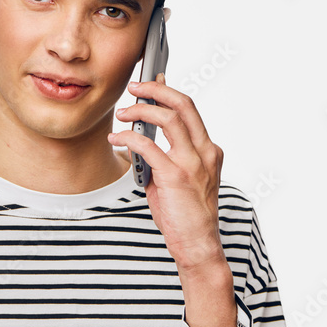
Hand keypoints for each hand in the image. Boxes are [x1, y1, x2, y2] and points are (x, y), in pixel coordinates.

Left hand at [108, 73, 225, 271]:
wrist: (198, 244)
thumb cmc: (187, 215)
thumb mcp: (181, 178)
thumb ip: (167, 155)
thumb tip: (143, 135)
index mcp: (208, 150)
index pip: (190, 110)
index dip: (169, 92)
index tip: (153, 82)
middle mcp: (205, 151)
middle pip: (183, 104)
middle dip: (156, 90)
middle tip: (135, 88)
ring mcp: (192, 162)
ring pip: (168, 117)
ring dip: (141, 109)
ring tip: (123, 113)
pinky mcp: (176, 175)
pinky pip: (148, 145)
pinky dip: (129, 137)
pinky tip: (117, 139)